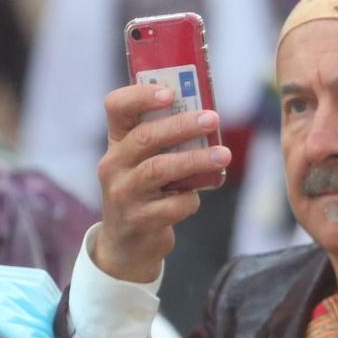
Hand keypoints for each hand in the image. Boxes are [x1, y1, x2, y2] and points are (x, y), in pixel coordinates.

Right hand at [89, 82, 229, 284]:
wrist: (127, 244)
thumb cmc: (146, 192)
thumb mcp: (144, 163)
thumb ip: (165, 142)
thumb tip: (208, 119)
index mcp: (116, 143)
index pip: (116, 108)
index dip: (140, 96)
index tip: (170, 93)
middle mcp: (113, 165)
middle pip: (145, 138)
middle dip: (181, 126)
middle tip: (212, 119)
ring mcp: (123, 194)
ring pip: (159, 169)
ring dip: (195, 160)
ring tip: (224, 154)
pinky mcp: (138, 221)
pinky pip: (172, 205)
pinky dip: (190, 199)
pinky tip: (196, 196)